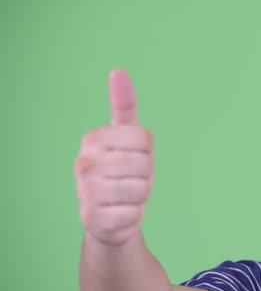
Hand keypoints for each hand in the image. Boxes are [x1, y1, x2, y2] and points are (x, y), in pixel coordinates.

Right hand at [75, 69, 153, 245]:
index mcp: (92, 139)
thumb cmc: (123, 170)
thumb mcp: (126, 136)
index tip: (134, 156)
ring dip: (142, 196)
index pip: (143, 139)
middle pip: (143, 165)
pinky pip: (134, 214)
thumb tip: (118, 71)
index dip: (147, 151)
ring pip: (141, 190)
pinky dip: (136, 215)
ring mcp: (85, 192)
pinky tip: (121, 213)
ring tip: (126, 196)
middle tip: (132, 179)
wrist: (109, 215)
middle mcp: (83, 163)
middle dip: (146, 175)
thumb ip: (124, 104)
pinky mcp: (93, 219)